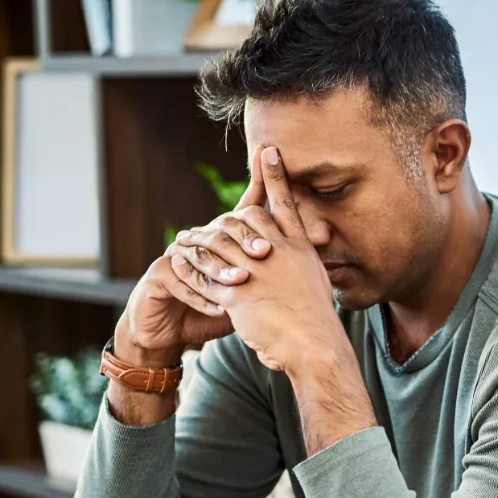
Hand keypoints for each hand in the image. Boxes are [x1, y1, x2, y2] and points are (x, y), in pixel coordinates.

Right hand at [115, 177, 273, 366]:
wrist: (174, 333)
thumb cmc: (218, 310)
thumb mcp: (252, 290)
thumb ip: (279, 266)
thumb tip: (320, 242)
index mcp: (223, 239)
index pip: (243, 211)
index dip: (260, 193)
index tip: (278, 184)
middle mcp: (200, 239)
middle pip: (222, 228)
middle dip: (244, 240)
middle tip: (265, 252)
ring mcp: (177, 253)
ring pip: (201, 254)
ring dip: (223, 270)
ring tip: (243, 282)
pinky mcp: (158, 274)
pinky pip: (180, 280)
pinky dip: (201, 295)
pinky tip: (218, 308)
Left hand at [170, 146, 348, 374]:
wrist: (315, 346)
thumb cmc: (318, 321)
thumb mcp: (317, 282)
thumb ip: (304, 264)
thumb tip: (306, 255)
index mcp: (299, 248)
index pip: (285, 203)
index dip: (275, 176)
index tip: (268, 151)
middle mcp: (278, 252)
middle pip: (246, 219)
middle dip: (225, 215)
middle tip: (208, 221)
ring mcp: (257, 270)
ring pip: (220, 244)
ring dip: (198, 239)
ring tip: (183, 239)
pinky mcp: (238, 292)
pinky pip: (208, 274)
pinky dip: (192, 268)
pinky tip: (179, 262)